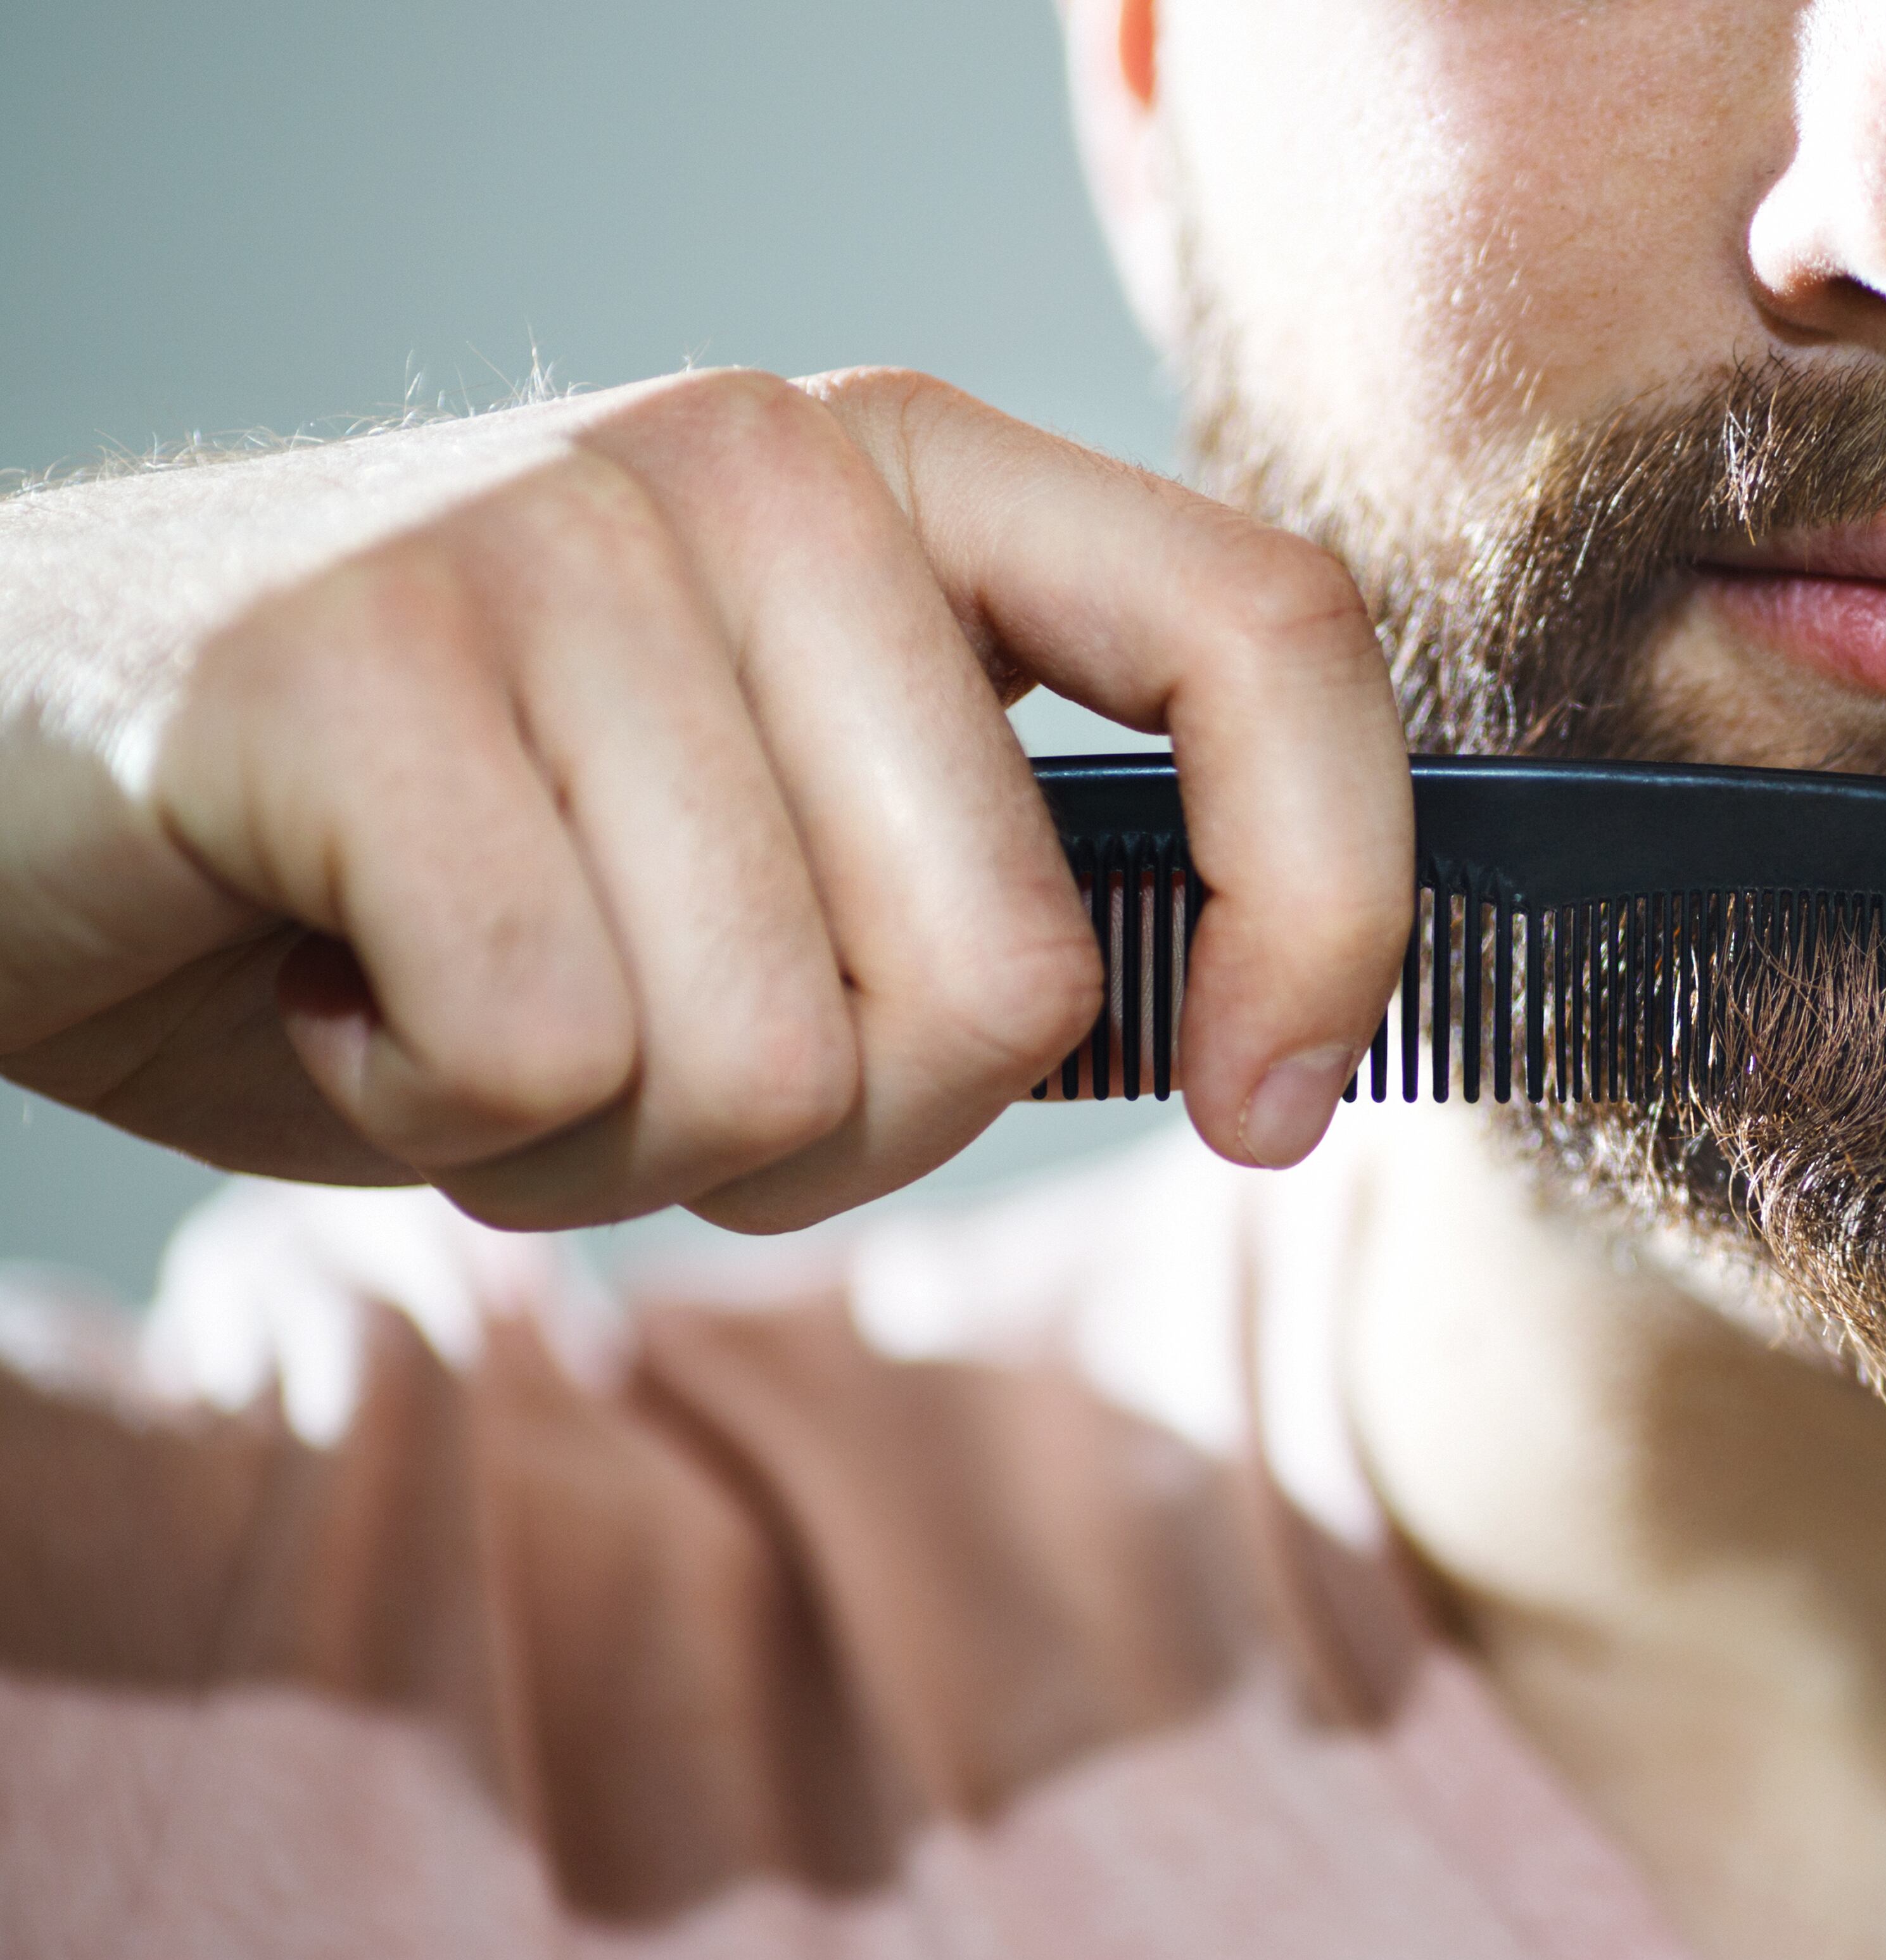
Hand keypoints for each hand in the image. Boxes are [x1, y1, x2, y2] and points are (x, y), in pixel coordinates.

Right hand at [0, 368, 1412, 1229]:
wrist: (45, 795)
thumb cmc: (459, 862)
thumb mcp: (787, 856)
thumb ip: (1005, 895)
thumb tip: (1273, 1053)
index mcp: (920, 488)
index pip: (1268, 634)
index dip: (1333, 905)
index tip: (1265, 1112)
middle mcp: (765, 468)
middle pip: (1005, 976)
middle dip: (843, 1131)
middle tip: (650, 1049)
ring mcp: (554, 539)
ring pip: (776, 1057)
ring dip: (624, 1141)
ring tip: (476, 1002)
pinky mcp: (349, 663)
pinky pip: (547, 1052)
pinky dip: (444, 1114)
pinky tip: (345, 978)